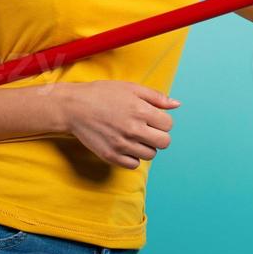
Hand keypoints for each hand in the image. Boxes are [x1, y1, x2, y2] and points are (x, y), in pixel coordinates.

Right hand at [55, 81, 179, 168]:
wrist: (74, 107)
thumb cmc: (103, 94)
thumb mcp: (132, 88)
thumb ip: (157, 97)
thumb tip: (178, 104)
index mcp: (141, 111)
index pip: (169, 125)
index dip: (162, 121)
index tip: (152, 118)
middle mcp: (133, 130)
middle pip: (164, 142)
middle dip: (159, 135)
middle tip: (147, 129)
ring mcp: (122, 145)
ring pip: (150, 154)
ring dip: (147, 146)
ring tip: (134, 136)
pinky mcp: (111, 156)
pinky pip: (134, 164)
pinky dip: (133, 157)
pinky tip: (126, 145)